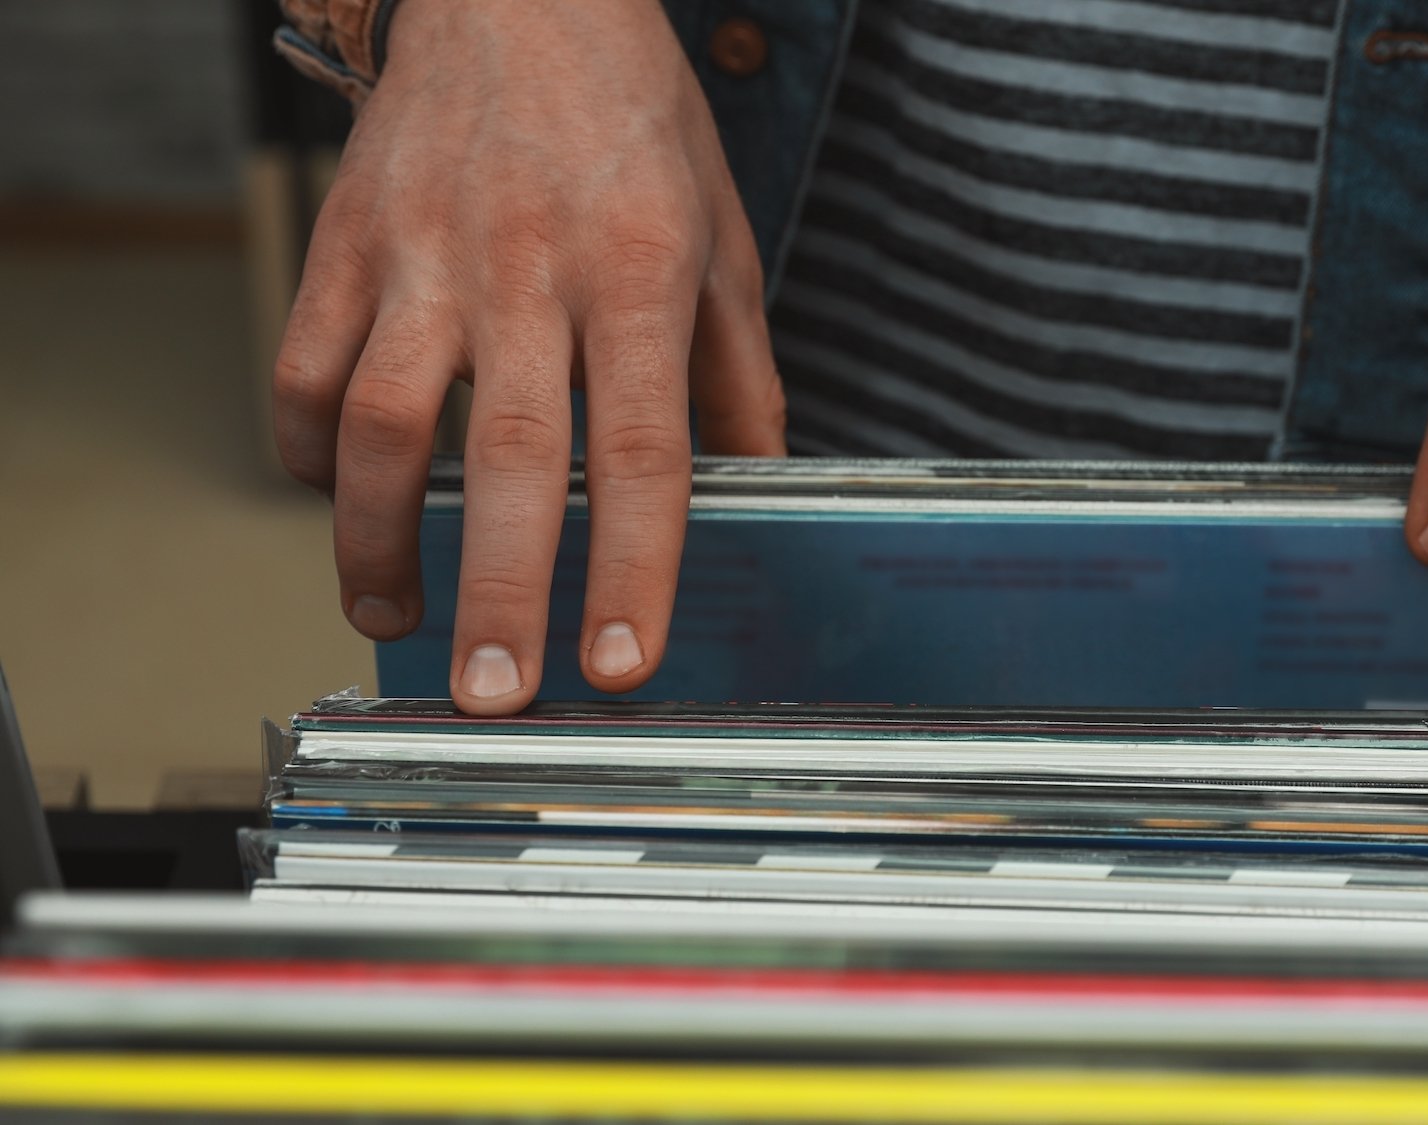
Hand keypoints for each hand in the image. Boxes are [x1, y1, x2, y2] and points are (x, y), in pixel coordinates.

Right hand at [273, 0, 784, 713]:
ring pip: (379, 420)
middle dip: (501, 591)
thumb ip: (737, 373)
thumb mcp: (723, 239)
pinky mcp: (345, 240)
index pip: (641, 448)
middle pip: (509, 456)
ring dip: (376, 539)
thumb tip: (761, 487)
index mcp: (640, 272)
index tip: (620, 663)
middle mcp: (528, 268)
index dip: (632, 566)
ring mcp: (423, 253)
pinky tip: (340, 501)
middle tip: (494, 694)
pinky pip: (307, 365)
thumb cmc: (631, 118)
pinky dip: (311, 451)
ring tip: (393, 619)